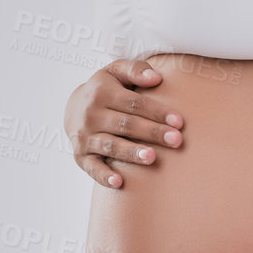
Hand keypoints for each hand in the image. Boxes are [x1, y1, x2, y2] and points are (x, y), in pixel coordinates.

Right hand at [64, 59, 184, 188]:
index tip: (178, 122)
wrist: (74, 108)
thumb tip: (156, 78)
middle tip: (176, 140)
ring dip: (131, 153)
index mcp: (102, 92)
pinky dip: (104, 176)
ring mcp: (85, 136)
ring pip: (111, 145)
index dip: (157, 112)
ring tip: (152, 157)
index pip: (134, 103)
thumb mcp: (116, 71)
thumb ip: (136, 70)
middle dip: (152, 133)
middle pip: (126, 124)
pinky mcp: (81, 155)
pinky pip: (92, 168)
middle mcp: (91, 115)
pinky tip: (119, 182)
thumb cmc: (106, 89)